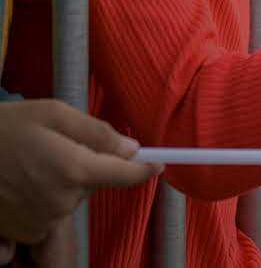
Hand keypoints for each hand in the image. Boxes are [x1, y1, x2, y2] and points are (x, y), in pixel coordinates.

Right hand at [0, 100, 160, 246]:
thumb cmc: (6, 127)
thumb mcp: (54, 114)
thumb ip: (97, 132)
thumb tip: (132, 148)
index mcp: (73, 168)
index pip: (126, 175)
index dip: (145, 169)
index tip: (159, 164)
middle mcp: (62, 200)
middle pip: (95, 182)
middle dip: (86, 164)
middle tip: (53, 147)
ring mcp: (43, 220)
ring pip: (73, 197)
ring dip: (63, 182)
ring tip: (32, 163)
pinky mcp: (26, 232)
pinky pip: (52, 212)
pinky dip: (45, 197)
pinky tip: (24, 182)